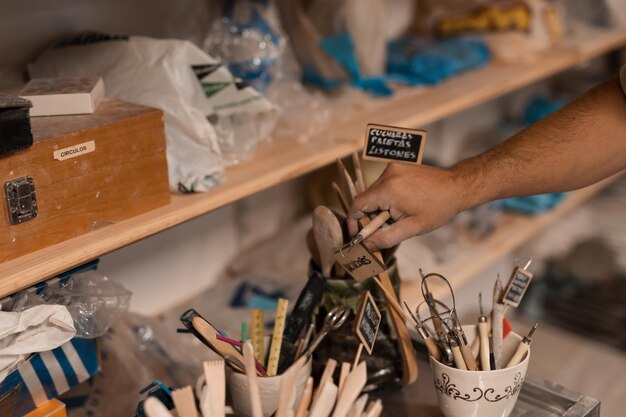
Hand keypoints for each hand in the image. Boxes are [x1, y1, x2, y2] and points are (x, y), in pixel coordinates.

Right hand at [347, 163, 465, 250]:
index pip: (357, 205)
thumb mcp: (411, 228)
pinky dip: (385, 197)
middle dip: (369, 217)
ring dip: (378, 207)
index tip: (357, 235)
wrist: (457, 187)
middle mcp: (387, 174)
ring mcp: (392, 168)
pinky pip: (382, 185)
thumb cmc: (437, 208)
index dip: (353, 222)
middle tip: (383, 230)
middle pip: (365, 199)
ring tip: (397, 216)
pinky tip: (401, 205)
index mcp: (388, 189)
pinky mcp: (397, 166)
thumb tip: (365, 247)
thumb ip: (385, 238)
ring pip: (373, 192)